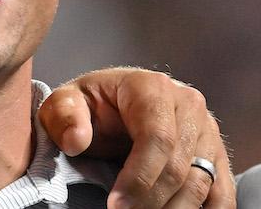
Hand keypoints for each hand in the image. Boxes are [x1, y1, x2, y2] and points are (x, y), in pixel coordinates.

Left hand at [38, 67, 233, 208]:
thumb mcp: (66, 102)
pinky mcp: (215, 154)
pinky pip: (221, 191)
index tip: (116, 204)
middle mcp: (188, 105)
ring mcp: (206, 130)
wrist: (113, 104)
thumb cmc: (90, 104)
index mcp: (152, 87)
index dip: (138, 177)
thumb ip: (64, 116)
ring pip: (201, 182)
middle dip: (151, 200)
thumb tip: (75, 140)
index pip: (157, 139)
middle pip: (178, 166)